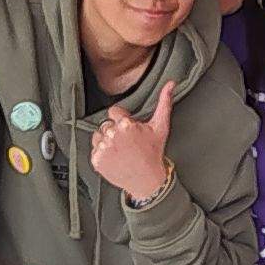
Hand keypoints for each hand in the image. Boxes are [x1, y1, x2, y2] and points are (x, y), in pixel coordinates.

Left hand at [90, 81, 178, 203]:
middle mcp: (112, 135)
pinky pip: (94, 150)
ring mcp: (103, 148)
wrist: (147, 180)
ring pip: (98, 136)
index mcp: (126, 124)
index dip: (122, 120)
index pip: (113, 112)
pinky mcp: (97, 160)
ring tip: (120, 150)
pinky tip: (115, 158)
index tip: (129, 129)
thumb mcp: (161, 127)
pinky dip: (102, 154)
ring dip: (106, 141)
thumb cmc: (154, 153)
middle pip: (106, 124)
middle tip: (127, 142)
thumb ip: (164, 102)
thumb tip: (170, 83)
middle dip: (115, 131)